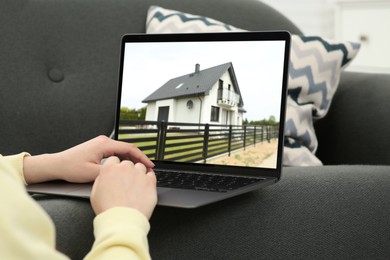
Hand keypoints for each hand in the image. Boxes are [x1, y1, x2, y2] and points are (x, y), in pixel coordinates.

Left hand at [23, 135, 154, 183]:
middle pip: (127, 148)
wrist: (57, 165)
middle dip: (138, 158)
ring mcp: (101, 144)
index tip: (150, 165)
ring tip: (138, 170)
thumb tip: (124, 173)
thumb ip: (111, 172)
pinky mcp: (98, 148)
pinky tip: (125, 168)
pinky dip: (123, 159)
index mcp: (104, 144)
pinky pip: (115, 152)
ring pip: (122, 150)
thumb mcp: (93, 173)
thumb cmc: (71, 167)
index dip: (142, 157)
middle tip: (147, 169)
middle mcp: (104, 141)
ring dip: (130, 159)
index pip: (129, 148)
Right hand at [90, 156, 156, 218]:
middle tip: (126, 182)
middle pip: (128, 163)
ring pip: (140, 167)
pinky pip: (151, 174)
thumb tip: (104, 176)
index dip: (116, 167)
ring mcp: (138, 174)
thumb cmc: (108, 210)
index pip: (114, 160)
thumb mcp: (94, 193)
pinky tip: (145, 185)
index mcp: (109, 169)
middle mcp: (125, 168)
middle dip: (127, 170)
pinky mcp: (150, 181)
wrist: (122, 221)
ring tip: (136, 185)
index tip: (117, 173)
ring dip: (138, 173)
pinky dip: (149, 178)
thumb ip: (100, 180)